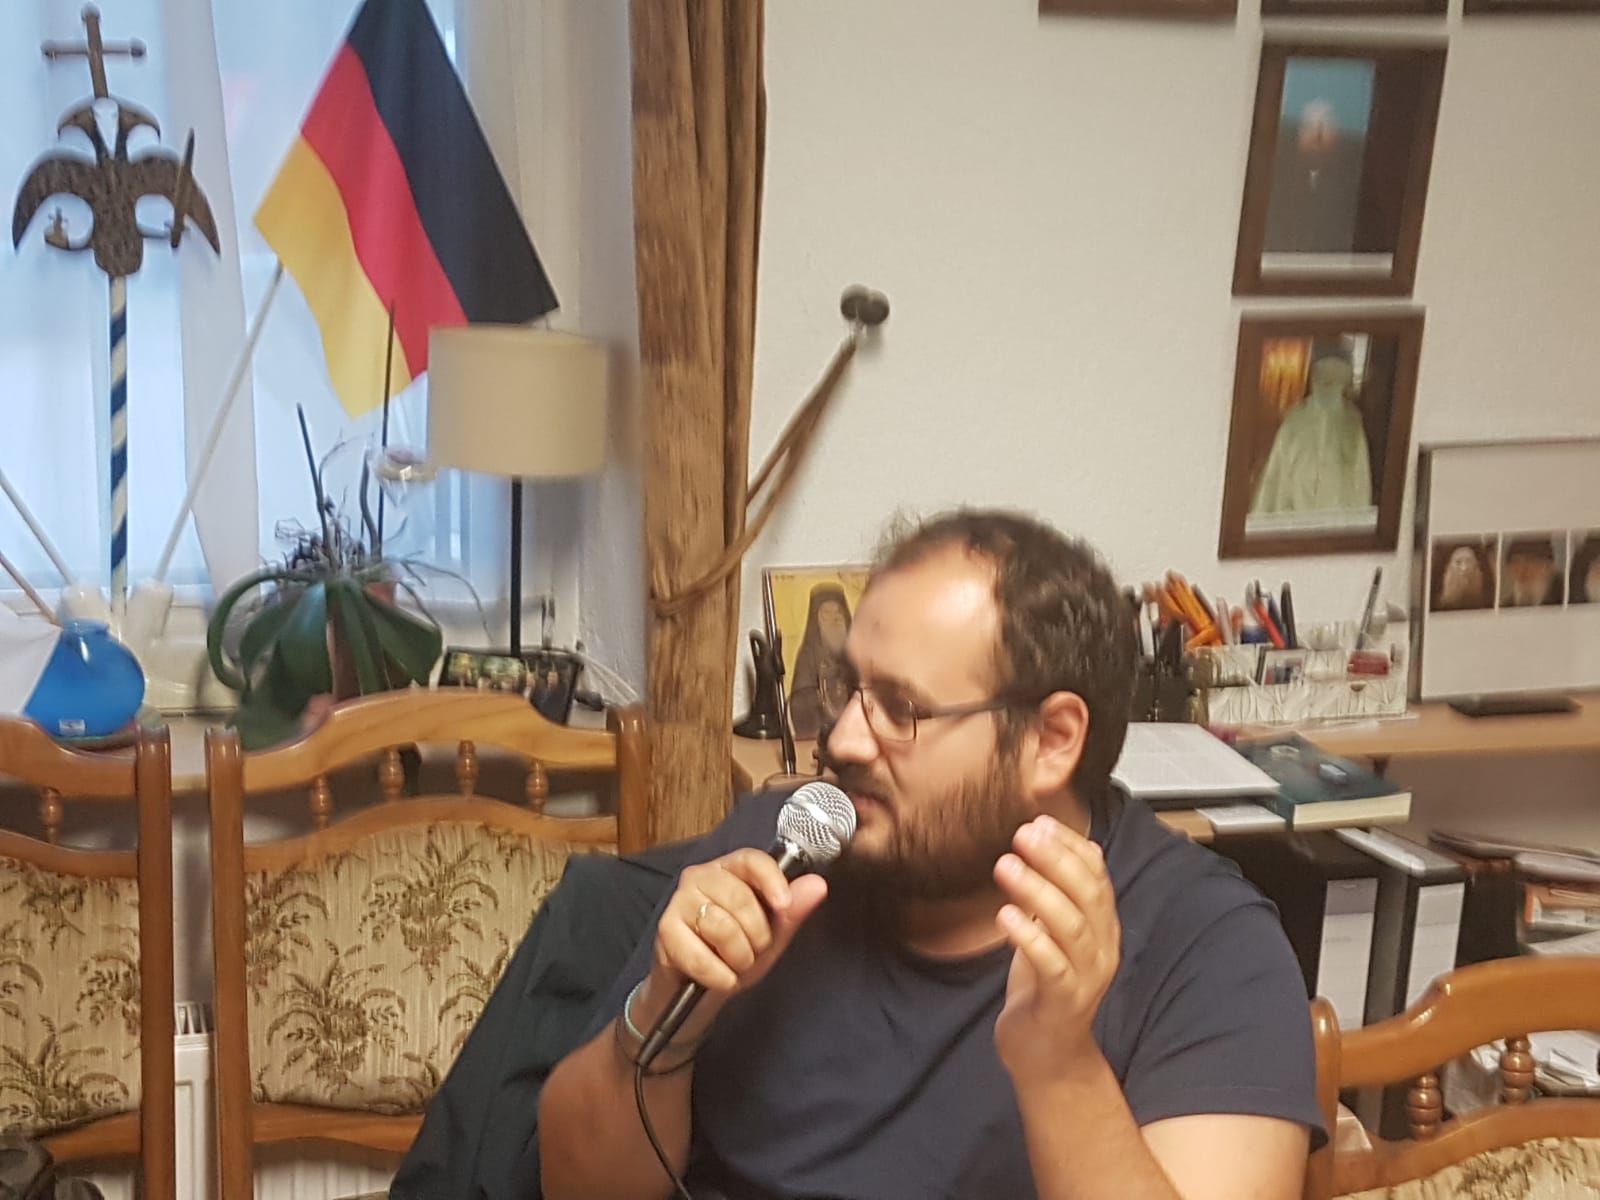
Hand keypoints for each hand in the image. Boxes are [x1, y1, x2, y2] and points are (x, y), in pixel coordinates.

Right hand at [634, 848, 827, 1043]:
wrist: (698, 988)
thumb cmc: (734, 952)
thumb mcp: (771, 934)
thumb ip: (793, 910)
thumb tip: (817, 885)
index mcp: (729, 869)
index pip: (751, 860)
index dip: (771, 880)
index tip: (784, 905)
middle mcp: (700, 877)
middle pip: (739, 897)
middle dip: (756, 936)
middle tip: (754, 951)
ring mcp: (679, 902)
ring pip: (721, 927)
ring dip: (737, 957)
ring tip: (735, 963)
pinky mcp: (665, 931)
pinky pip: (700, 955)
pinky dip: (718, 975)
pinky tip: (721, 978)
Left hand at [992, 814, 1119, 1087]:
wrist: (1046, 1054)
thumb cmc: (1043, 986)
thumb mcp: (1049, 931)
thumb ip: (1050, 892)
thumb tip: (1040, 840)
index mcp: (1101, 927)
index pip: (1097, 875)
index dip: (1071, 846)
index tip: (1040, 822)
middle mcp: (1103, 948)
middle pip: (1088, 895)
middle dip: (1056, 859)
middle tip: (1022, 835)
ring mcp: (1087, 977)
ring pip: (1071, 927)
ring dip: (1038, 891)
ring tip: (1006, 866)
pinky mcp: (1065, 1002)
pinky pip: (1052, 965)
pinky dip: (1030, 937)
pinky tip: (1005, 916)